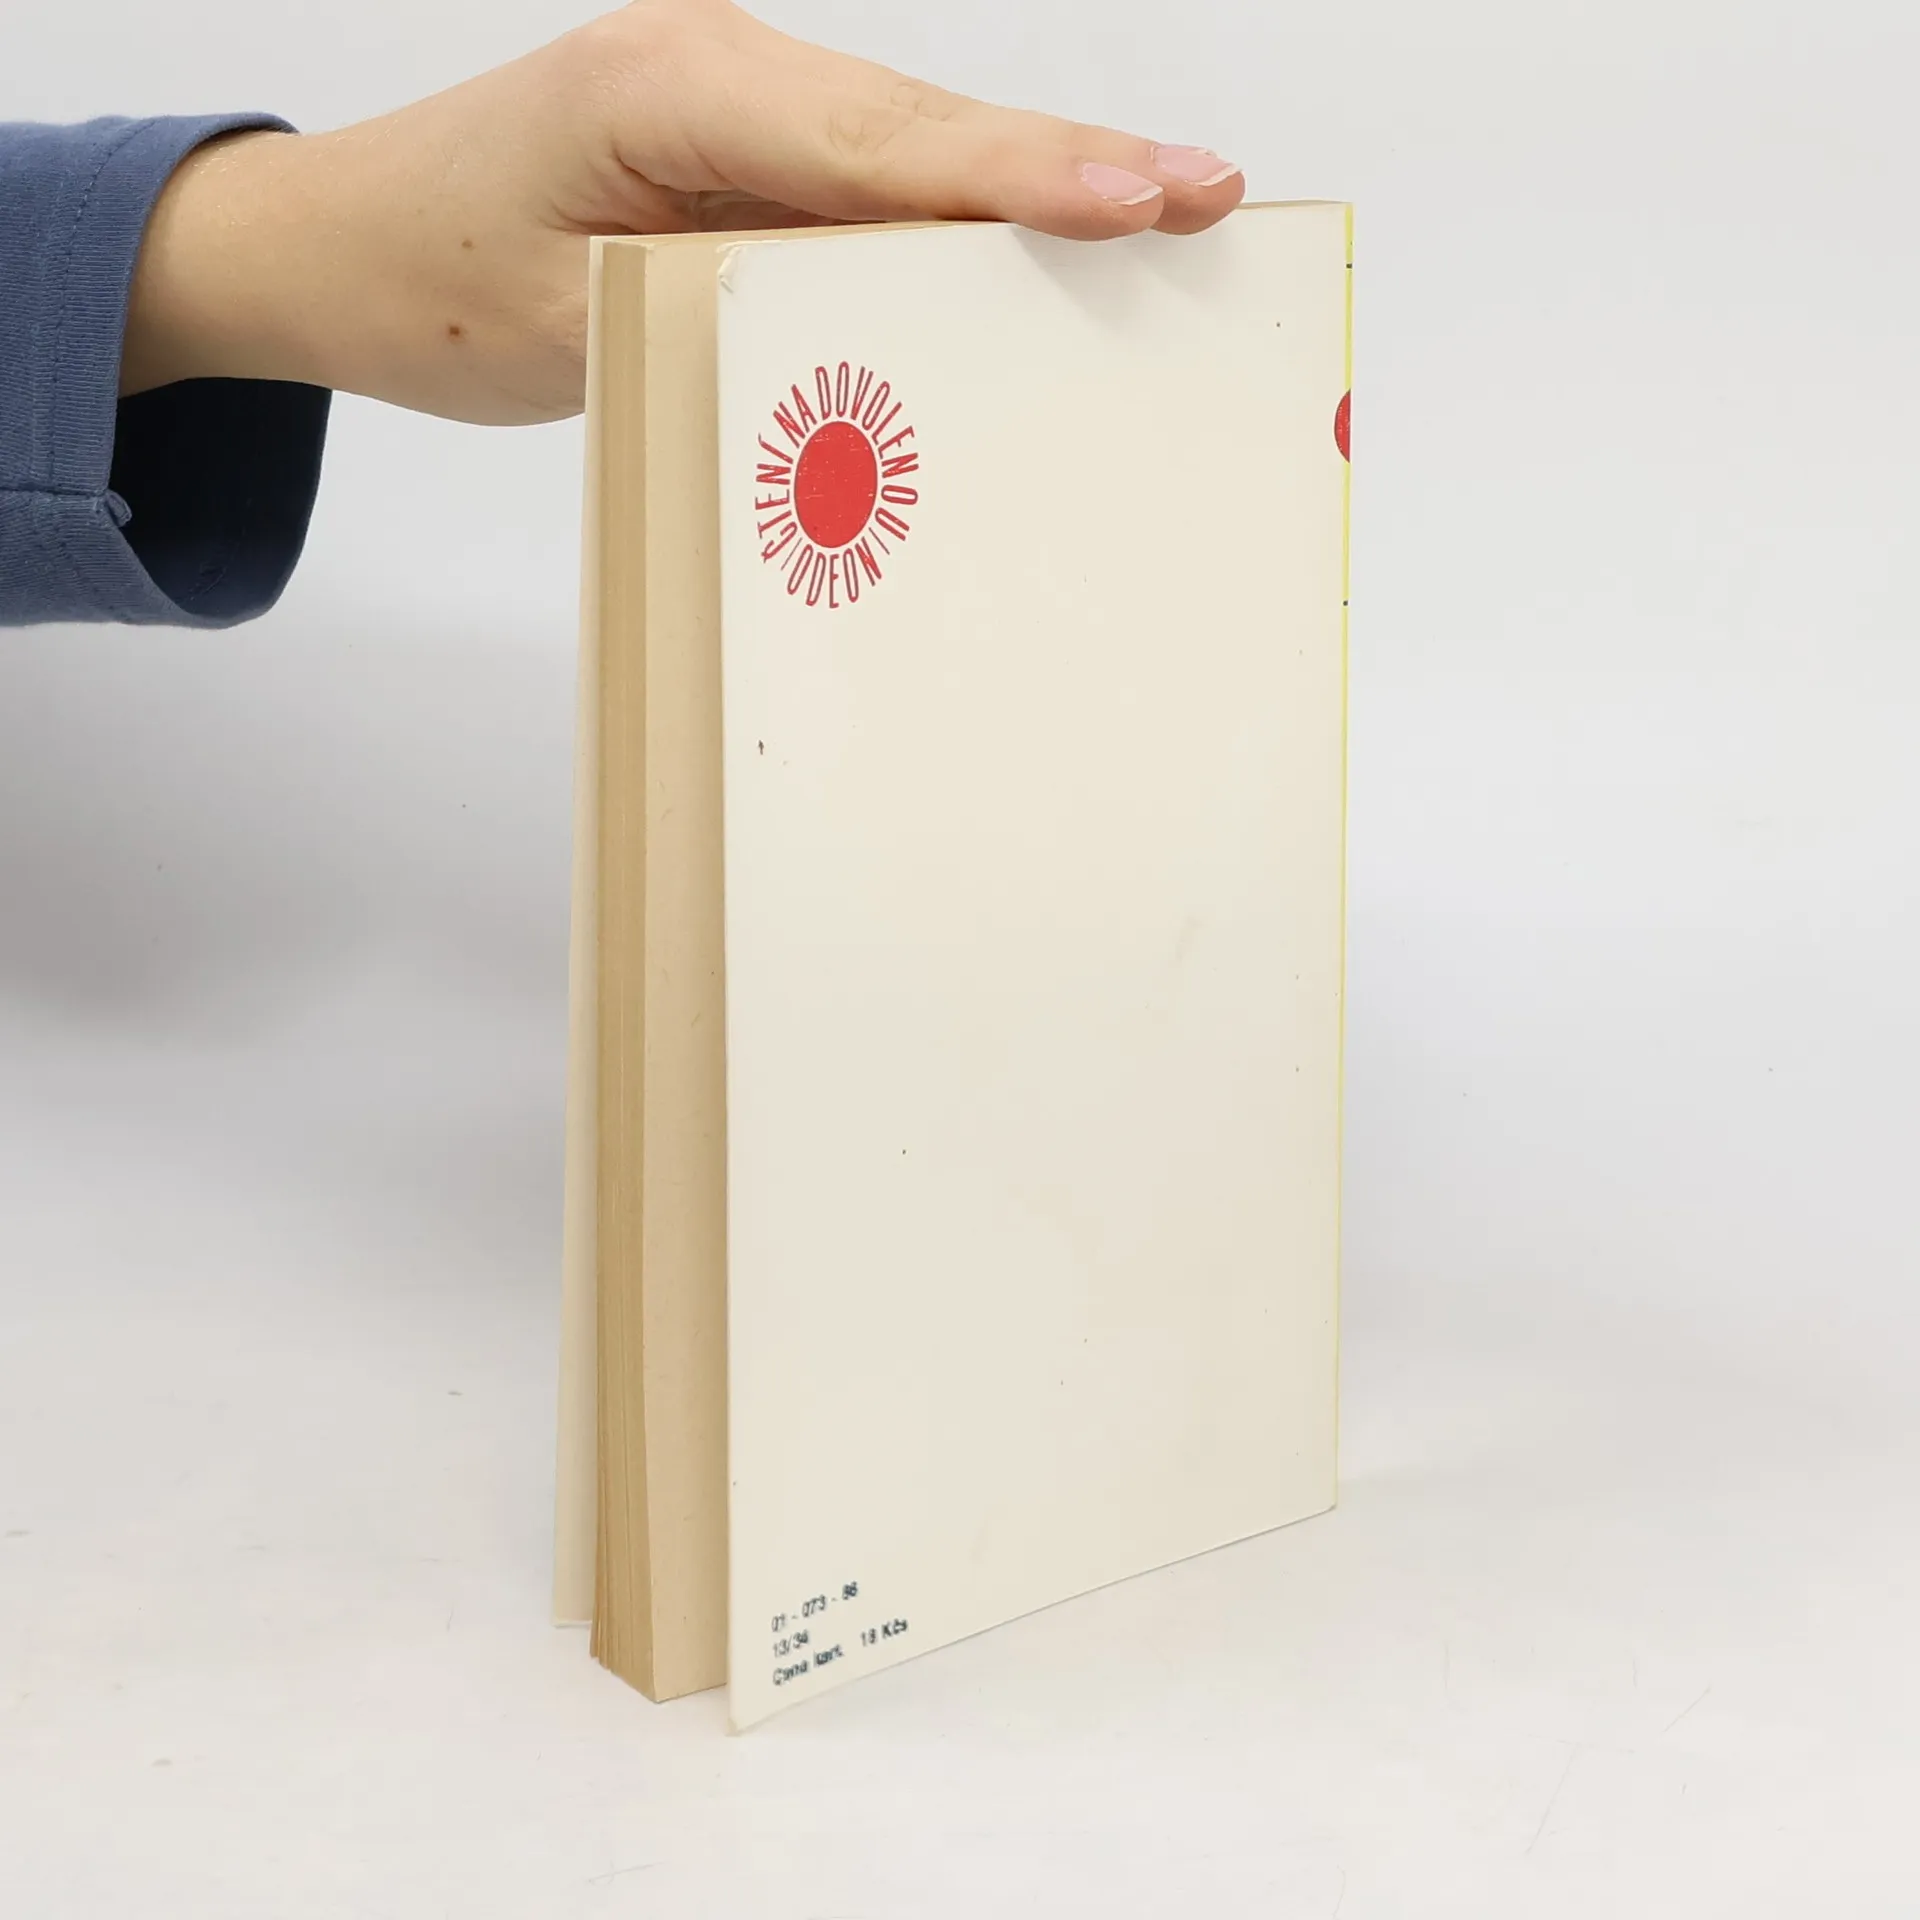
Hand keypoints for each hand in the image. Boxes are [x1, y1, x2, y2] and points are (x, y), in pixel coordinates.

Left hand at [122, 0, 1244, 424]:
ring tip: (1164, 219)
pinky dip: (956, 221)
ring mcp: (735, 99)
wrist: (338, 247)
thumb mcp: (581, 325)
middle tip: (1207, 199)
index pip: (880, 139)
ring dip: (1030, 192)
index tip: (1139, 196)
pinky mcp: (741, 147)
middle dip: (1069, 169)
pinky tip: (1040, 253)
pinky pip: (871, 183)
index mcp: (672, 84)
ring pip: (913, 149)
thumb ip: (738, 315)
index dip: (1018, 175)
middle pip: (926, 125)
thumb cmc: (427, 284)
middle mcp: (719, 64)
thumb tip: (890, 345)